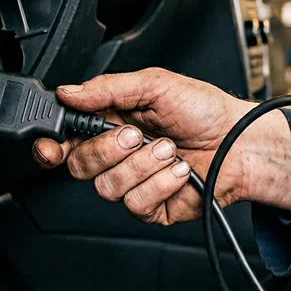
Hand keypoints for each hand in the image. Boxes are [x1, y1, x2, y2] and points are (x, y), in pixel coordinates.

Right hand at [32, 68, 290, 224]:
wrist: (241, 141)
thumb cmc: (204, 110)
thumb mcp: (155, 84)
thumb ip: (107, 88)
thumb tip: (68, 91)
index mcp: (109, 123)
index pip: (65, 141)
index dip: (50, 147)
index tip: (51, 146)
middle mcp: (117, 155)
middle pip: (79, 166)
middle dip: (108, 149)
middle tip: (137, 134)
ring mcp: (133, 183)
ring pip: (107, 187)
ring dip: (143, 165)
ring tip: (170, 149)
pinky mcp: (151, 207)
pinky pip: (136, 203)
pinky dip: (160, 183)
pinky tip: (178, 171)